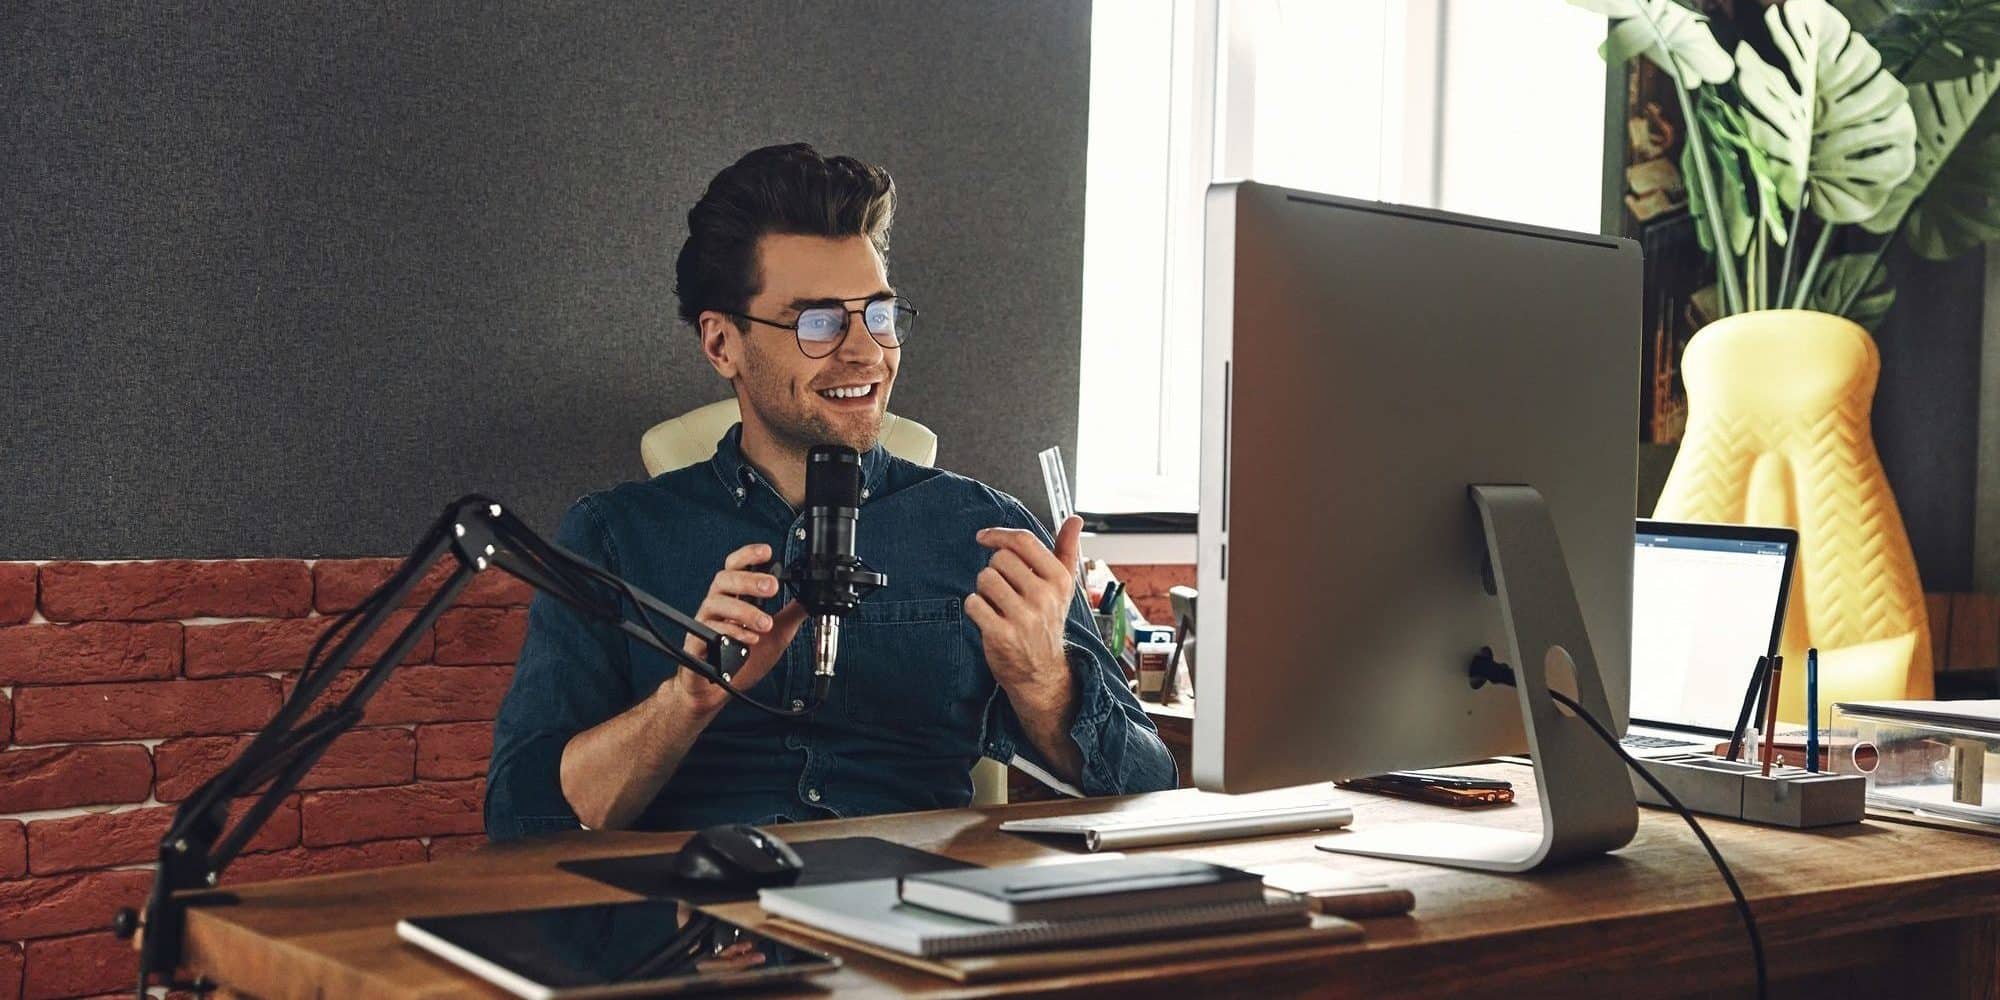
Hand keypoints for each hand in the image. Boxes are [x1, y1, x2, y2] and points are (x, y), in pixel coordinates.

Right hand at [668, 542, 806, 716]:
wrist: (718, 689)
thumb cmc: (743, 659)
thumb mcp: (777, 633)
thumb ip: (791, 613)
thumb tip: (810, 597)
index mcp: (734, 598)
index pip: (736, 567)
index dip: (748, 555)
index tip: (767, 551)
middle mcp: (717, 605)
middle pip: (725, 579)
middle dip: (749, 580)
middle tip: (772, 587)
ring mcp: (705, 623)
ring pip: (716, 603)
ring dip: (744, 611)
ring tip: (765, 624)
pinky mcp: (696, 643)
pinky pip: (709, 631)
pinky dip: (732, 633)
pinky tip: (749, 640)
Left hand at [967, 515, 1084, 713]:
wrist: (1041, 672)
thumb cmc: (1047, 622)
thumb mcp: (1062, 587)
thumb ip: (1066, 550)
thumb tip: (1075, 519)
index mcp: (1059, 580)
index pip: (1023, 541)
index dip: (998, 534)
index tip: (984, 537)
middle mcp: (1044, 597)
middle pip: (999, 559)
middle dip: (994, 571)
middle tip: (1004, 590)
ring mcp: (1024, 617)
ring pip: (984, 578)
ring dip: (984, 590)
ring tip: (998, 605)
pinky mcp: (1002, 635)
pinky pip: (973, 602)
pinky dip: (975, 608)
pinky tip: (989, 618)